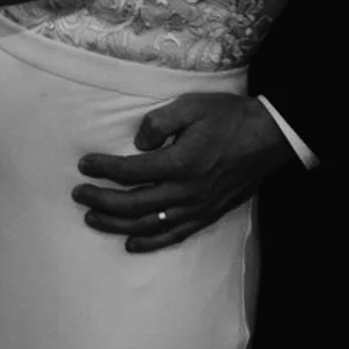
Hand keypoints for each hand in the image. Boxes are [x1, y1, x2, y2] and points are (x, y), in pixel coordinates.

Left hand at [72, 91, 294, 252]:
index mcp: (180, 163)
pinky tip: (131, 243)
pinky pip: (174, 236)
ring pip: (148, 225)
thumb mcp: (192, 105)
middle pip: (132, 204)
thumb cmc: (229, 118)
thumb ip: (159, 121)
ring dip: (116, 225)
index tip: (83, 164)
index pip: (129, 171)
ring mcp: (197, 208)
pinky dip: (149, 242)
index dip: (102, 169)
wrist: (269, 138)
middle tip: (78, 194)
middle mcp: (186, 191)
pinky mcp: (207, 216)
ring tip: (92, 219)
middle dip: (100, 201)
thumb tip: (137, 143)